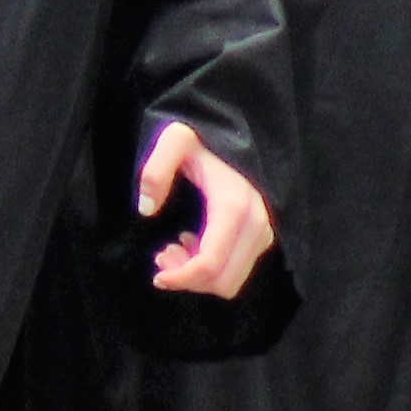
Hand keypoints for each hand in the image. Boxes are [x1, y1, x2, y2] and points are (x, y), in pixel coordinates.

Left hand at [138, 119, 274, 298]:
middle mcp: (256, 224)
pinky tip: (188, 244)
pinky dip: (210, 268)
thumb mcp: (173, 141)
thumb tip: (147, 209)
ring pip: (231, 280)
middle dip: (189, 279)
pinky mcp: (261, 236)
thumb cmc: (200, 136)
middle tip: (161, 257)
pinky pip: (236, 269)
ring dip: (198, 276)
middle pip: (224, 281)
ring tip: (170, 250)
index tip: (157, 276)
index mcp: (235, 206)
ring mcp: (263, 232)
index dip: (182, 278)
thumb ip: (156, 169)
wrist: (232, 130)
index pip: (211, 264)